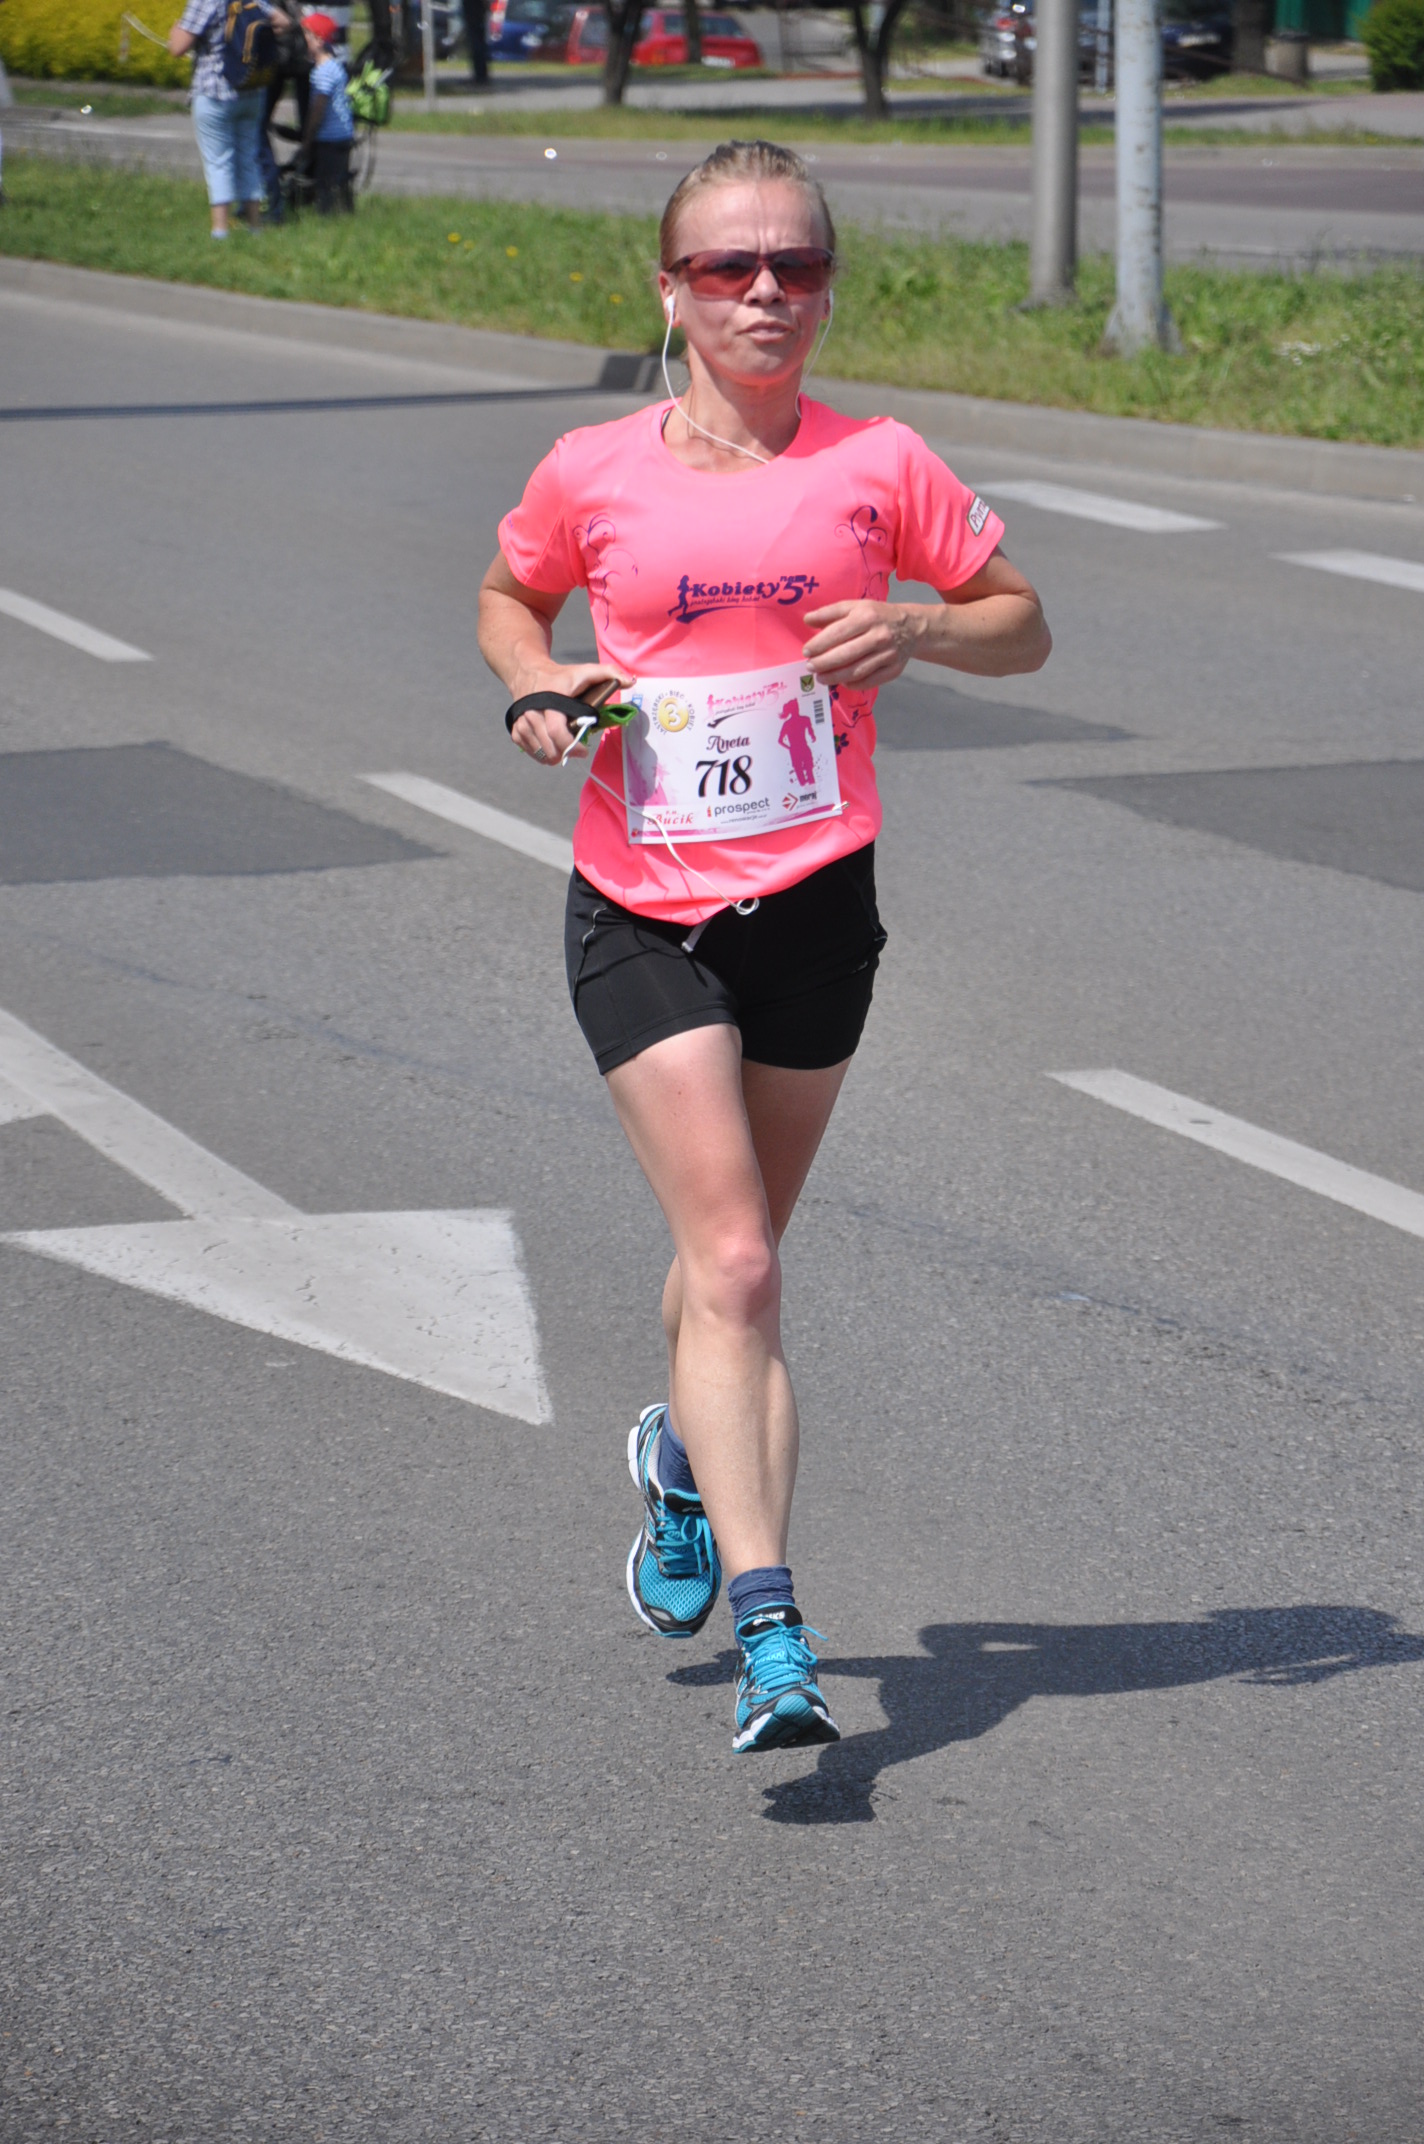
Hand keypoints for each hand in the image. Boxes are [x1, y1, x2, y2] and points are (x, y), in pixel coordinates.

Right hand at [507, 662, 628, 765]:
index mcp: (551, 700)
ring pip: (539, 751)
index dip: (571, 746)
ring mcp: (522, 721)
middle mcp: (533, 712)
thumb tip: (630, 681)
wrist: (527, 671)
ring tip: (563, 751)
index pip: (557, 731)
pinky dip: (539, 753)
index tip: (584, 752)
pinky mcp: (516, 728)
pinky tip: (549, 749)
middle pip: (549, 746)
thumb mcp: (585, 671)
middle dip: (565, 754)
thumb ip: (609, 673)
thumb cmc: (561, 676)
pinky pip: (528, 749)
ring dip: (553, 755)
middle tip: (575, 752)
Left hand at [801, 600, 919, 688]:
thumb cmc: (876, 616)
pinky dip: (853, 684)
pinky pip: (869, 681)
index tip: (806, 652)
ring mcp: (888, 655)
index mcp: (867, 616)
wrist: (911, 626)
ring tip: (821, 678)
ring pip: (857, 671)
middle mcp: (879, 636)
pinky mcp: (894, 669)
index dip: (819, 644)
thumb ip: (830, 612)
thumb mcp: (855, 607)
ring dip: (835, 677)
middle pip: (846, 655)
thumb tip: (807, 620)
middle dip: (824, 663)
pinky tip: (841, 682)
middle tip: (810, 667)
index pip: (837, 633)